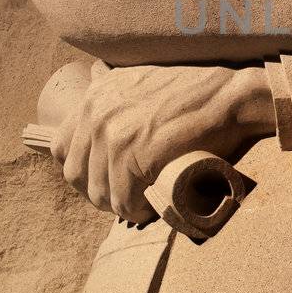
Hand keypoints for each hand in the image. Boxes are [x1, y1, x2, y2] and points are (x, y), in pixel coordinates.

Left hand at [51, 63, 275, 220]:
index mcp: (94, 94)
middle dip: (99, 192)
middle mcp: (96, 110)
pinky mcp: (133, 155)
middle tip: (126, 197)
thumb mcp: (142, 80)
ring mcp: (113, 132)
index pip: (61, 147)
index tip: (106, 178)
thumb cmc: (194, 93)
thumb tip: (96, 89)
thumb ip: (115, 90)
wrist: (229, 97)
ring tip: (140, 204)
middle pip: (74, 174)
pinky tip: (149, 209)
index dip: (83, 170)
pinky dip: (135, 211)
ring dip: (119, 205)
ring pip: (99, 192)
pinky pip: (122, 200)